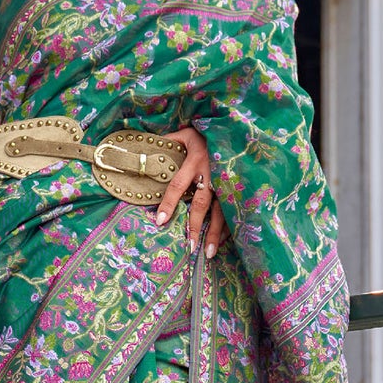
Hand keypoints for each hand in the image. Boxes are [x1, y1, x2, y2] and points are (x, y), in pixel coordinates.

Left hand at [156, 124, 226, 257]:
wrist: (236, 128)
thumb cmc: (207, 132)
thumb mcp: (186, 133)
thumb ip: (168, 141)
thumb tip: (144, 145)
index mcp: (196, 161)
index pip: (178, 185)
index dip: (169, 203)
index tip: (160, 221)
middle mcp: (211, 175)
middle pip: (201, 205)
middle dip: (195, 227)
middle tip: (189, 247)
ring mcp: (226, 183)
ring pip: (220, 212)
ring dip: (214, 234)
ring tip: (208, 254)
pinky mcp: (237, 188)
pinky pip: (233, 211)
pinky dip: (228, 228)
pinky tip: (222, 243)